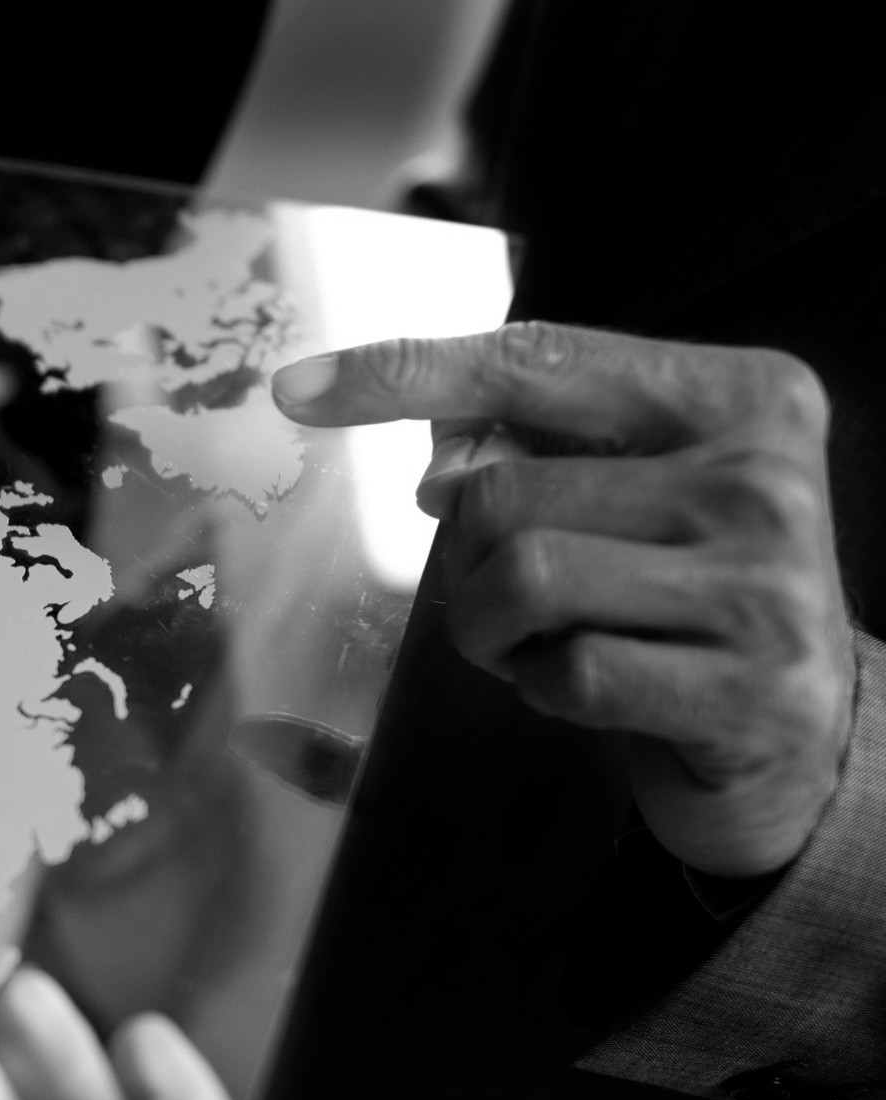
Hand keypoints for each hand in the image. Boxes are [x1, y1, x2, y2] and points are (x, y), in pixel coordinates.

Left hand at [273, 323, 853, 875]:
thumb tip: (436, 470)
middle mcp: (766, 476)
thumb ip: (534, 451)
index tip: (296, 388)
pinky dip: (546, 689)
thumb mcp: (626, 497)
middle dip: (463, 561)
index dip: (405, 369)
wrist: (803, 739)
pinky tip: (590, 693)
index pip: (537, 359)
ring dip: (491, 630)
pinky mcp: (750, 690)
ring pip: (525, 579)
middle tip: (503, 599)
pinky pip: (571, 674)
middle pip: (503, 493)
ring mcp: (767, 586)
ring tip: (538, 644)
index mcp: (738, 396)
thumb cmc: (678, 595)